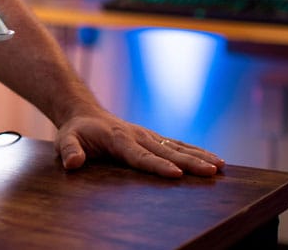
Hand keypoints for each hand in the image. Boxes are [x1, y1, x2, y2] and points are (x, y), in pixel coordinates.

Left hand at [55, 109, 224, 177]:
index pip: (140, 156)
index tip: (176, 174)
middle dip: (189, 162)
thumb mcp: (66, 139)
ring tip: (220, 167)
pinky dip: (197, 152)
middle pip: (166, 151)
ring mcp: (148, 136)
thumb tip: (73, 163)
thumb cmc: (76, 131)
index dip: (158, 165)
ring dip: (199, 156)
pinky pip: (178, 145)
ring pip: (177, 147)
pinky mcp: (155, 138)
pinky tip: (215, 161)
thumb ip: (69, 150)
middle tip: (211, 171)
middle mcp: (138, 136)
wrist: (85, 113)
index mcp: (118, 139)